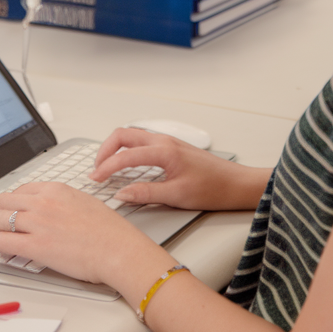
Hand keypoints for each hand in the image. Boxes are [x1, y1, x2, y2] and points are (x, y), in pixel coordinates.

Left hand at [0, 181, 167, 284]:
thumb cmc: (109, 231)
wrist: (118, 249)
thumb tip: (48, 209)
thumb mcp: (84, 201)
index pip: (20, 190)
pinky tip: (3, 249)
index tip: (9, 211)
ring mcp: (38, 223)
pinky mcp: (36, 246)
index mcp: (56, 189)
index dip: (10, 203)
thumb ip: (62, 202)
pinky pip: (2, 241)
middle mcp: (44, 202)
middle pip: (3, 202)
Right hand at [90, 126, 270, 211]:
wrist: (237, 184)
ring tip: (107, 166)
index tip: (95, 180)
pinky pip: (143, 142)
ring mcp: (168, 142)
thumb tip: (122, 194)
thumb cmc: (214, 188)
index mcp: (164, 151)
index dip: (106, 168)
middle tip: (96, 169)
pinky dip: (128, 149)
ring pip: (133, 136)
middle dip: (105, 150)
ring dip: (116, 148)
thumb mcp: (177, 196)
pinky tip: (127, 164)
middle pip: (124, 135)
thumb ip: (146, 193)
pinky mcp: (172, 148)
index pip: (125, 156)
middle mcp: (164, 141)